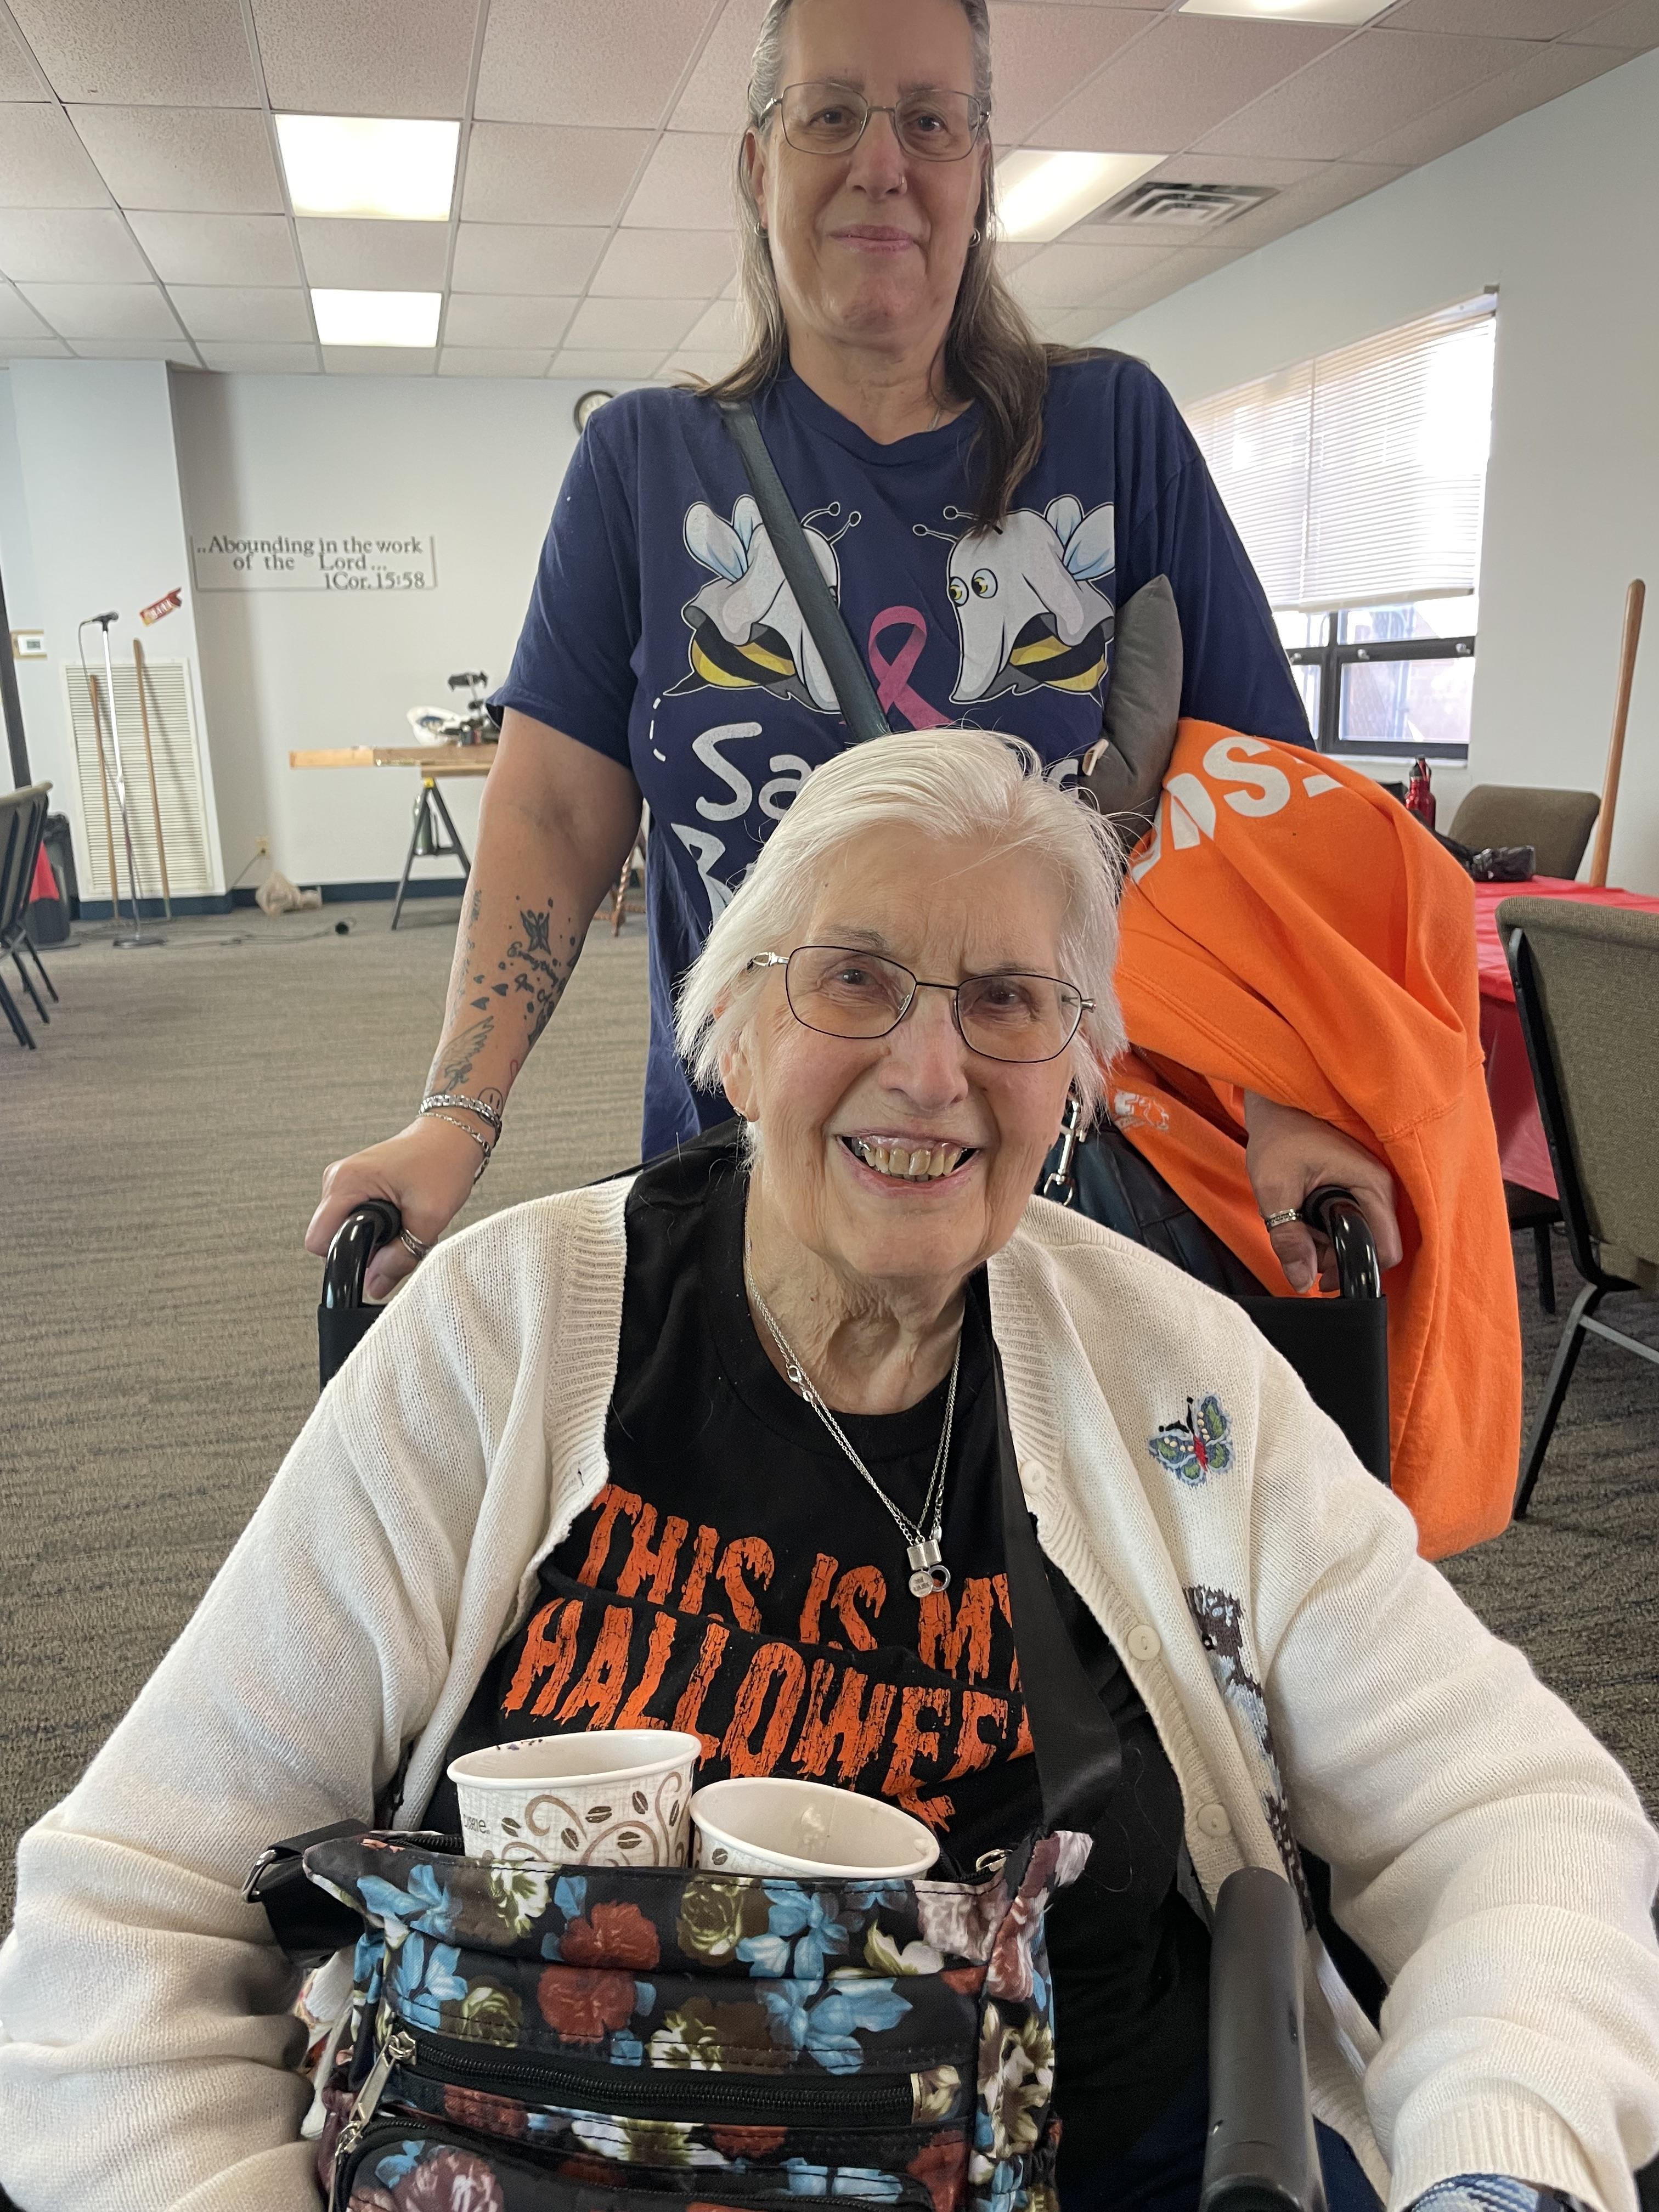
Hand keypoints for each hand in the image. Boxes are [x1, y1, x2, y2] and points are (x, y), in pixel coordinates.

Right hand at [305, 1117, 486, 1300]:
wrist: (454, 1136)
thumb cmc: (443, 1162)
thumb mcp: (429, 1217)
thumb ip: (401, 1256)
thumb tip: (374, 1285)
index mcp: (347, 1182)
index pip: (318, 1241)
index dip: (343, 1258)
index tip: (373, 1258)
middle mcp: (337, 1178)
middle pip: (331, 1237)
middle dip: (364, 1248)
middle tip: (400, 1235)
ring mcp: (344, 1179)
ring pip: (344, 1229)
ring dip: (372, 1237)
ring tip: (404, 1221)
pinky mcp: (356, 1183)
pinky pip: (354, 1217)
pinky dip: (376, 1225)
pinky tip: (400, 1215)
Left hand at [1242, 1091, 1403, 1294]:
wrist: (1276, 1104)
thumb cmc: (1279, 1134)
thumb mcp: (1275, 1189)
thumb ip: (1288, 1238)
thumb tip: (1300, 1281)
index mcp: (1373, 1185)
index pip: (1385, 1251)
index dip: (1354, 1270)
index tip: (1322, 1278)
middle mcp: (1380, 1188)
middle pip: (1367, 1248)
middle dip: (1331, 1257)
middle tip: (1295, 1242)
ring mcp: (1370, 1188)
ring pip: (1355, 1237)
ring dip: (1324, 1243)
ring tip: (1294, 1222)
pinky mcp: (1358, 1189)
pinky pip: (1349, 1223)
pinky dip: (1324, 1229)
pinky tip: (1302, 1216)